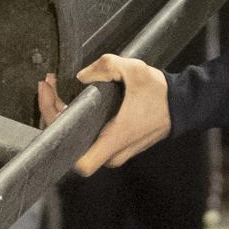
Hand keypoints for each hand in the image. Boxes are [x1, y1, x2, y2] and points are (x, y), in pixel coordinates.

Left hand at [36, 55, 172, 172]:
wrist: (182, 104)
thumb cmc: (159, 92)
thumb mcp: (133, 70)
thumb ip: (105, 66)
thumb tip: (81, 77)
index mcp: (115, 138)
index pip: (81, 162)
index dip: (59, 134)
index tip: (53, 103)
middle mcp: (112, 152)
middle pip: (70, 144)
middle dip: (53, 113)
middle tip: (47, 84)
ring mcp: (114, 152)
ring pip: (78, 140)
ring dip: (63, 115)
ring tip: (53, 87)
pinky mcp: (115, 147)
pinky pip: (88, 137)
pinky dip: (77, 119)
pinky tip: (70, 98)